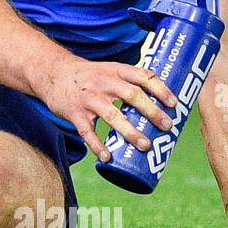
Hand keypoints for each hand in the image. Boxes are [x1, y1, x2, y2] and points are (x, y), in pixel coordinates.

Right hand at [35, 54, 177, 161]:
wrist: (52, 73)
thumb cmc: (89, 76)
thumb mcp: (109, 70)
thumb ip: (130, 83)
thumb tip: (161, 106)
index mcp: (116, 70)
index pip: (143, 76)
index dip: (161, 89)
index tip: (174, 105)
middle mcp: (103, 82)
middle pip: (132, 95)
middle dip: (152, 112)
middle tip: (167, 127)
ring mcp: (88, 98)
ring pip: (112, 115)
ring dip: (130, 132)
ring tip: (145, 146)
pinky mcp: (74, 113)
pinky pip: (87, 132)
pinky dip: (97, 145)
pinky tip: (107, 157)